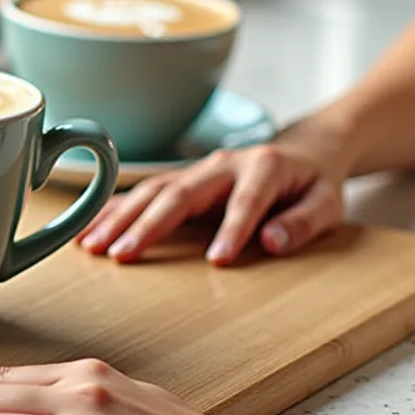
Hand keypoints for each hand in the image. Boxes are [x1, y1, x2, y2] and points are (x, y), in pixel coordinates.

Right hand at [77, 135, 349, 265]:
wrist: (303, 153)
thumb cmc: (313, 185)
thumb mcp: (328, 204)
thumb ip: (303, 222)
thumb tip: (271, 241)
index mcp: (263, 167)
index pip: (245, 201)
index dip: (233, 229)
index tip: (218, 261)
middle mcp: (222, 164)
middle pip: (181, 193)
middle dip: (149, 224)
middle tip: (121, 255)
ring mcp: (196, 170)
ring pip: (152, 192)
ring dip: (119, 218)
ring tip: (90, 246)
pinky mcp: (180, 180)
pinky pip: (142, 195)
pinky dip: (113, 212)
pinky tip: (86, 230)